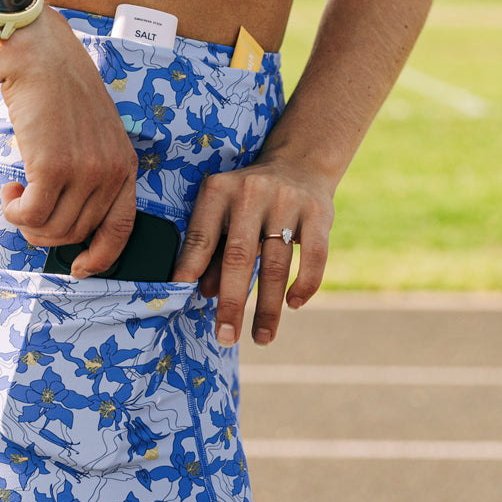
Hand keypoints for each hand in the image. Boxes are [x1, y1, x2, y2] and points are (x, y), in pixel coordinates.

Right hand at [0, 9, 138, 275]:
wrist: (37, 55)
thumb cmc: (58, 91)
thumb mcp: (92, 133)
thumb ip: (90, 170)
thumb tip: (66, 218)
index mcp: (125, 164)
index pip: (122, 228)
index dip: (101, 256)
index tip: (80, 268)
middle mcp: (111, 171)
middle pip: (76, 233)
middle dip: (45, 232)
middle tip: (24, 209)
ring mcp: (85, 171)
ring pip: (51, 229)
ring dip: (25, 221)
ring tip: (15, 195)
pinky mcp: (53, 167)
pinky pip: (30, 215)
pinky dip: (13, 211)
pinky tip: (9, 190)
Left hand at [171, 156, 334, 344]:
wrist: (299, 163)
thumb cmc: (250, 199)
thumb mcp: (224, 213)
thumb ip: (212, 249)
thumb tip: (203, 291)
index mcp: (220, 190)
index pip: (202, 233)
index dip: (190, 265)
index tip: (182, 294)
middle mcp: (251, 192)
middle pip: (238, 255)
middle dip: (231, 301)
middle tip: (226, 336)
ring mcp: (287, 201)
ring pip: (276, 263)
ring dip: (269, 307)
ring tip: (262, 338)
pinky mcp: (319, 212)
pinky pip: (315, 256)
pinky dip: (305, 285)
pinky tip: (294, 305)